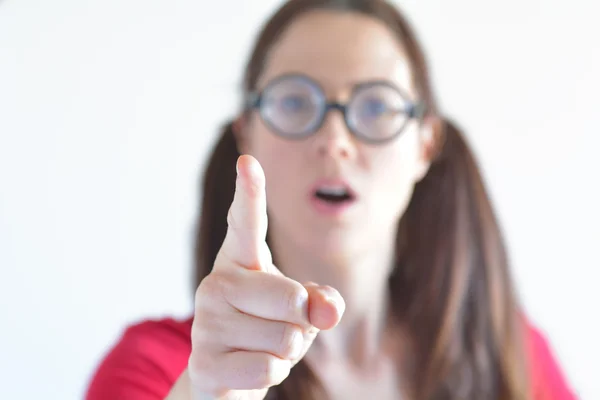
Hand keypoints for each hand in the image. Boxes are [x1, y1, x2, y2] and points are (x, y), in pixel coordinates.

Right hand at [188, 155, 344, 399]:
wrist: (227, 377)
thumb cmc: (268, 331)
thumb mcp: (301, 310)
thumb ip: (320, 300)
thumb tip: (326, 310)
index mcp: (241, 260)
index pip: (246, 222)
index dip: (250, 192)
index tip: (248, 162)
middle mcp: (216, 283)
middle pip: (292, 297)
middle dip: (302, 322)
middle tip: (283, 328)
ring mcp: (205, 322)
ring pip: (286, 339)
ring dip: (288, 353)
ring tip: (261, 349)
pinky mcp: (203, 363)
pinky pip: (268, 370)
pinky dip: (273, 375)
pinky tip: (250, 369)